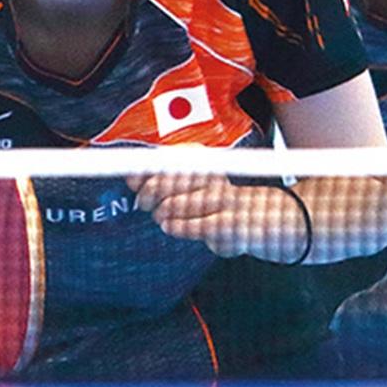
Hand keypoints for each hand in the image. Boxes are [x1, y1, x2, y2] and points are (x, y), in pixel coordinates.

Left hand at [133, 172, 255, 257]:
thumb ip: (161, 178)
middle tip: (144, 202)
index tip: (132, 181)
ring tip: (159, 216)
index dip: (146, 171)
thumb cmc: (212, 200)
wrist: (255, 218)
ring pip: (179, 204)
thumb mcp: (189, 184)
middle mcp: (214, 176)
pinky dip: (177, 226)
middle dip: (150, 192)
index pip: (168, 160)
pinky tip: (168, 226)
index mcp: (204, 160)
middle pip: (171, 180)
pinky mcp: (227, 224)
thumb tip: (131, 177)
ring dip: (162, 211)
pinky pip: (196, 225)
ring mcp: (222, 199)